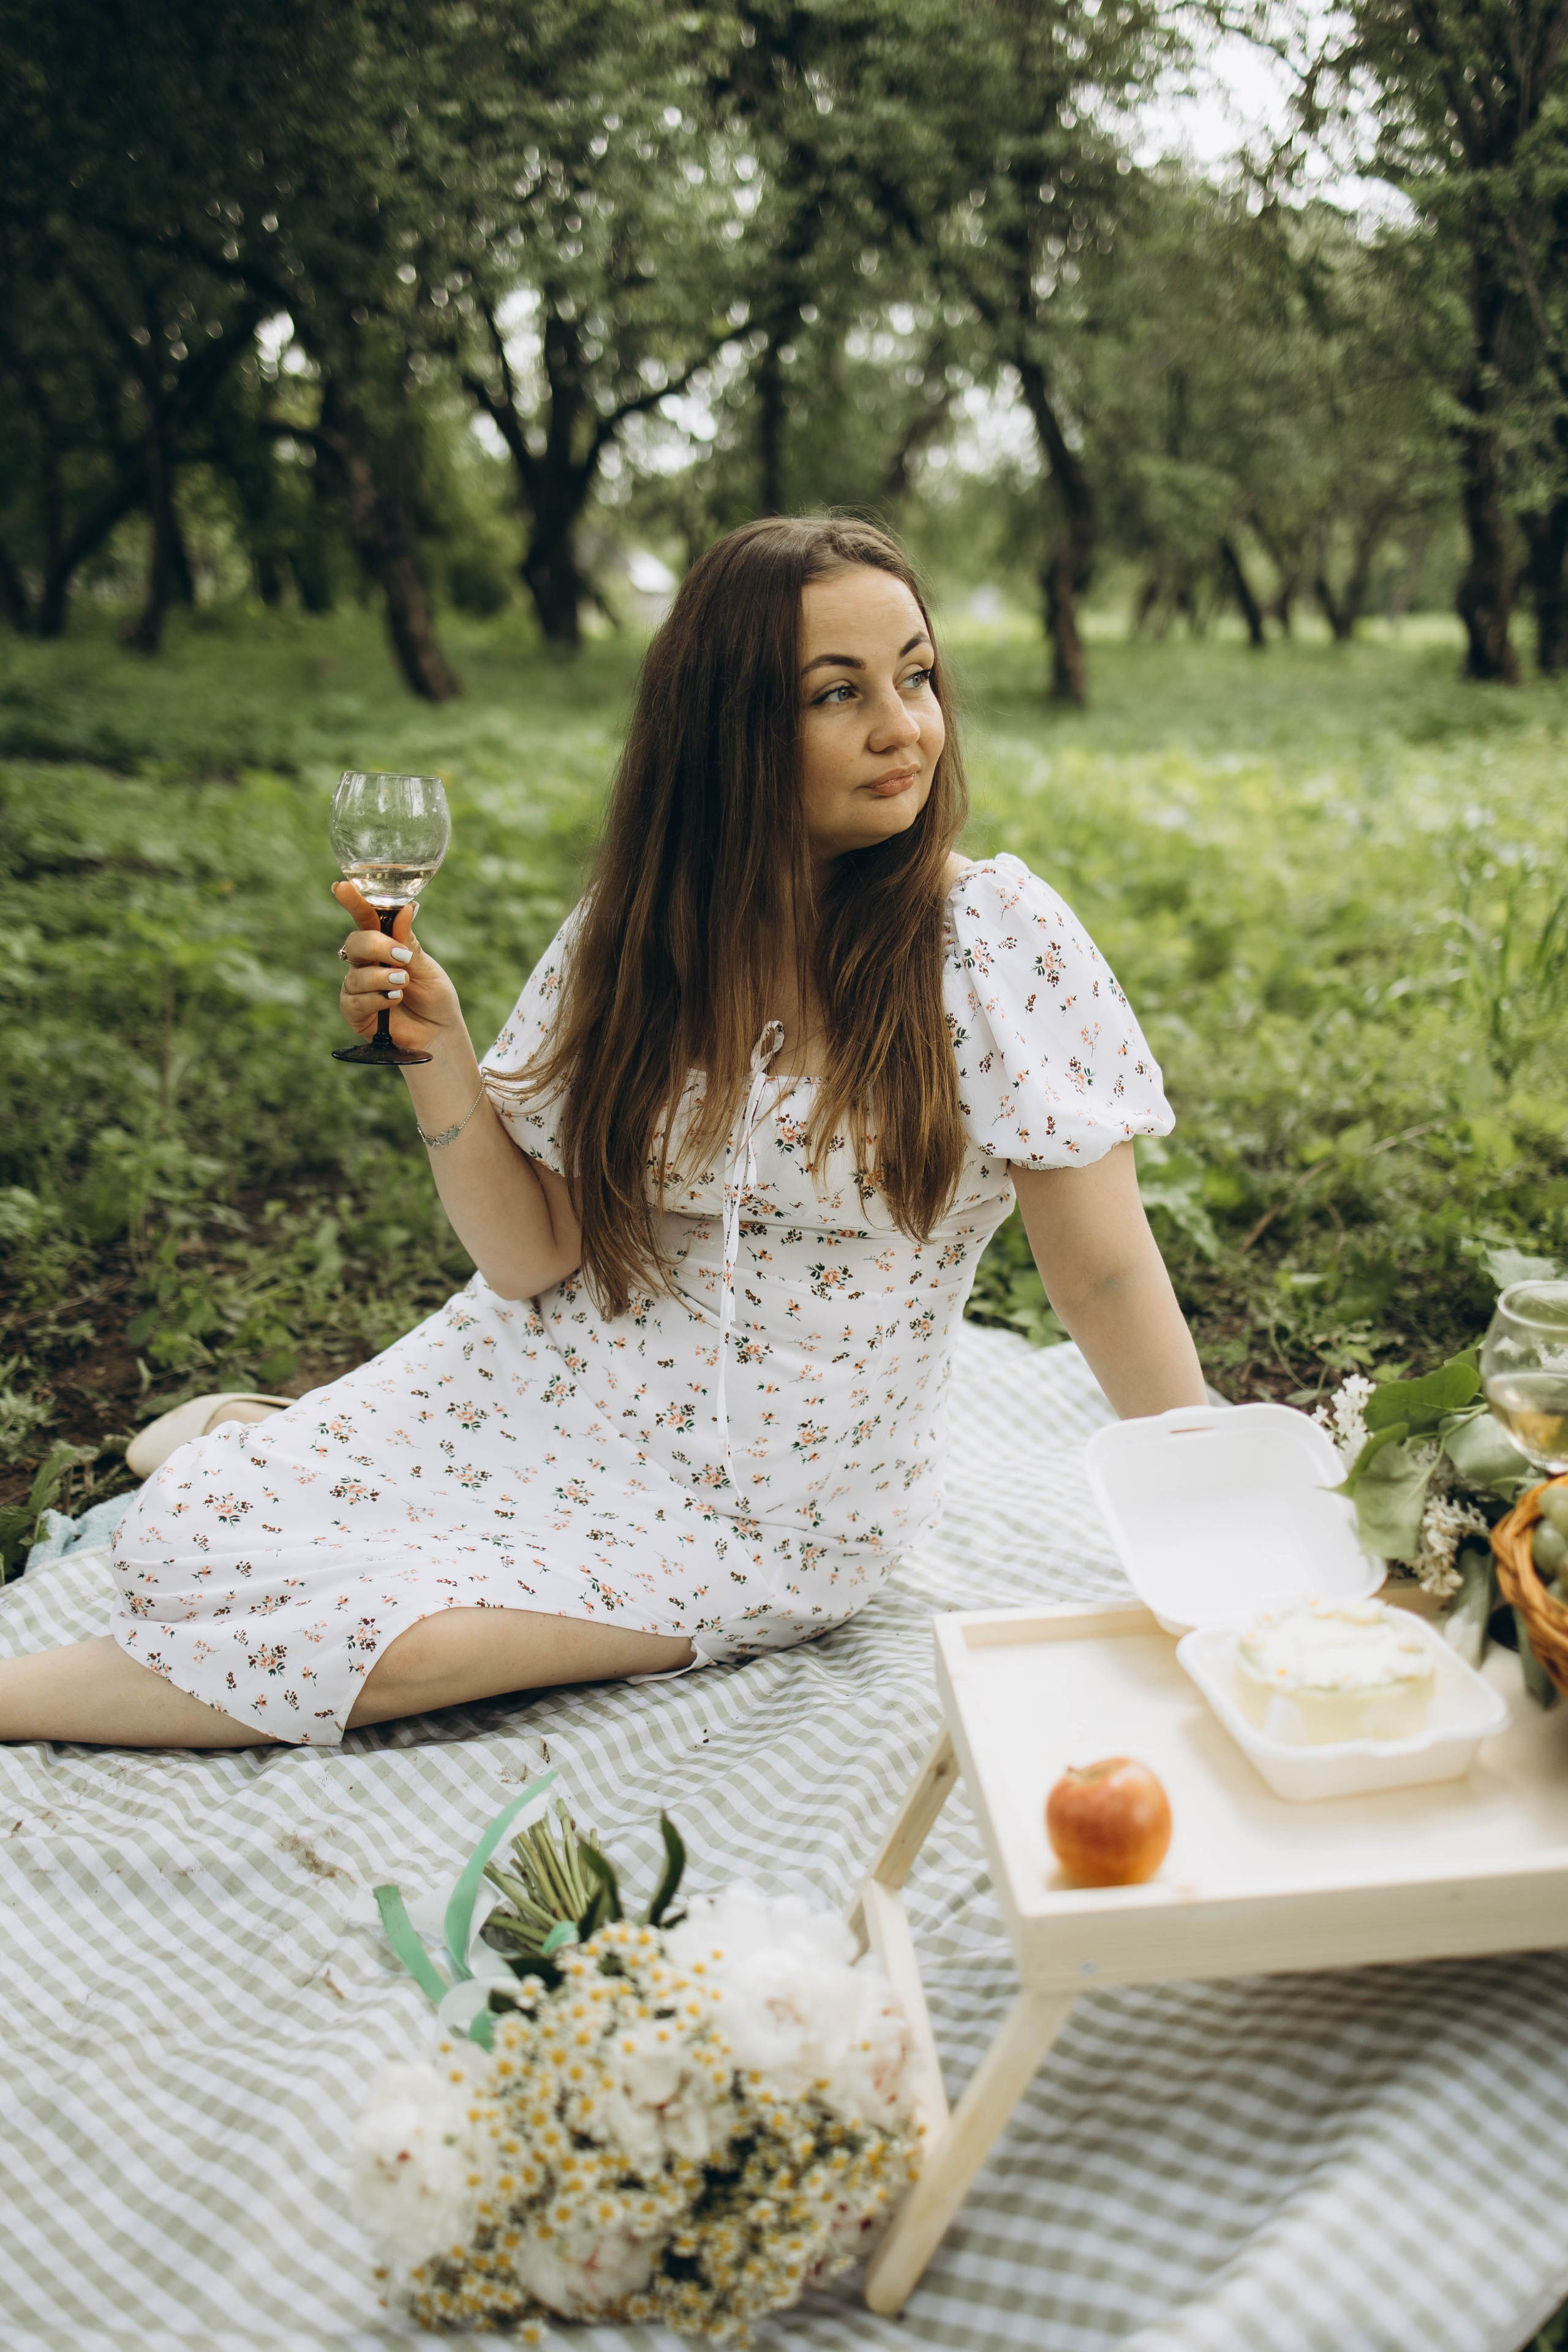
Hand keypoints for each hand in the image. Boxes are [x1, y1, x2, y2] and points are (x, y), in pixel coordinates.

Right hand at [332, 881, 463, 1055]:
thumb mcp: (426, 966)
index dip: (353, 902)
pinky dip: (375, 999)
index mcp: (384, 944)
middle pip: (355, 943)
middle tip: (401, 958)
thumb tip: (405, 908)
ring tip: (403, 984)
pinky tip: (393, 1001)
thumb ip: (409, 941)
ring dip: (381, 978)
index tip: (342, 887)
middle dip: (376, 947)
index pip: (365, 918)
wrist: (440, 1032)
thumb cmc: (434, 996)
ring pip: (355, 975)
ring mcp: (358, 987)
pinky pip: (353, 1001)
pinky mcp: (355, 1012)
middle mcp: (366, 963)